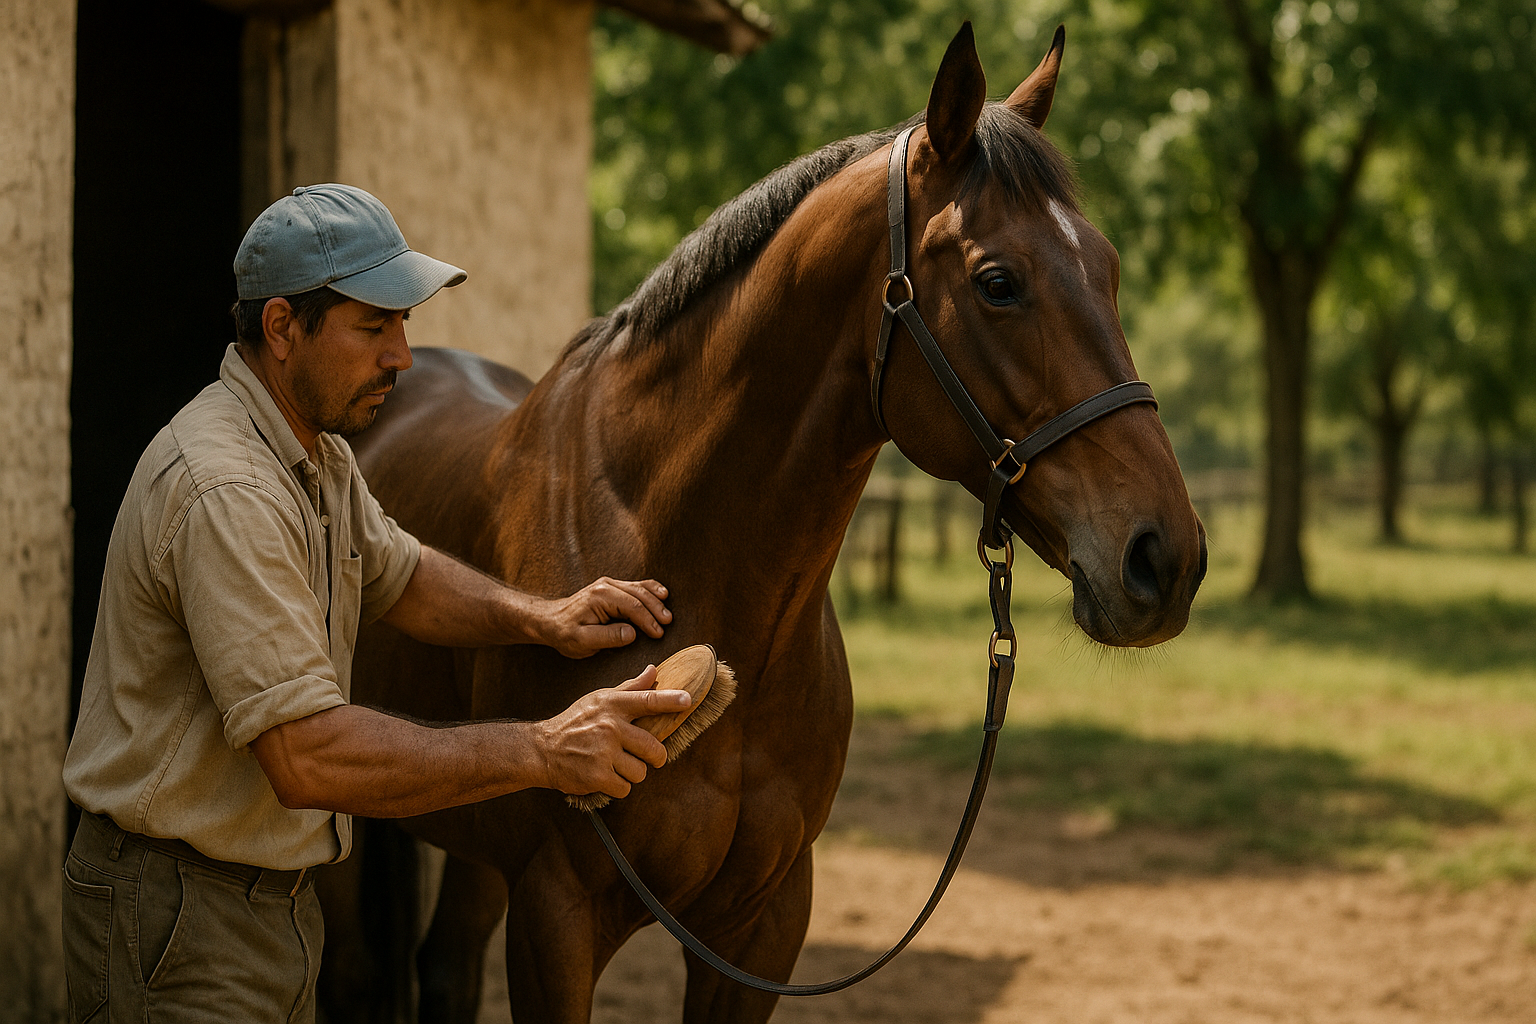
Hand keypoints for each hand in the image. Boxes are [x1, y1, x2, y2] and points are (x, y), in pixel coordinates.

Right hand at [535, 666, 691, 798]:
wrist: (542, 749)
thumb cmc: (575, 722)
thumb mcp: (600, 699)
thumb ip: (630, 688)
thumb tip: (653, 671)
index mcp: (612, 705)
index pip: (647, 700)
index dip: (670, 700)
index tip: (687, 700)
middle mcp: (610, 726)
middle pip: (653, 747)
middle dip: (655, 757)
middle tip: (649, 757)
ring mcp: (603, 752)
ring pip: (640, 771)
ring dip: (631, 773)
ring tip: (614, 764)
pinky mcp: (597, 775)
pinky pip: (625, 787)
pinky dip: (618, 786)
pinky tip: (605, 776)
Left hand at [539, 577, 671, 657]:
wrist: (549, 621)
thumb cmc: (564, 633)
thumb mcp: (581, 641)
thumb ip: (607, 637)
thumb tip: (632, 633)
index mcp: (600, 597)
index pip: (632, 607)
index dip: (648, 620)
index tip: (659, 634)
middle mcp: (605, 586)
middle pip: (639, 594)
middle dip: (655, 609)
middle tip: (668, 622)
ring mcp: (608, 584)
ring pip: (639, 587)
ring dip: (655, 599)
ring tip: (667, 612)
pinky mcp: (610, 587)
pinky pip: (635, 586)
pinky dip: (650, 590)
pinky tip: (662, 594)